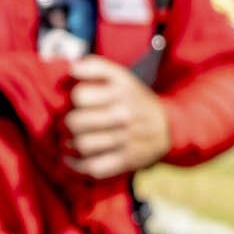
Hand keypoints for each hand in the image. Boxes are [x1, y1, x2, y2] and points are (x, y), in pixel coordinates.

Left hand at [64, 56, 171, 178]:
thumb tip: (72, 69)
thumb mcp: (121, 76)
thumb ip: (95, 67)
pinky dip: (76, 165)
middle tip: (69, 125)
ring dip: (68, 144)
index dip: (73, 99)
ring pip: (81, 145)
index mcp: (121, 92)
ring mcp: (125, 139)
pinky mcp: (126, 161)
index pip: (79, 96)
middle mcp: (124, 115)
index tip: (77, 103)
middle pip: (75, 122)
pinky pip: (92, 167)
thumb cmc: (136, 100)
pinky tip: (71, 159)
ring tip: (68, 141)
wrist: (167, 127)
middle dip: (66, 124)